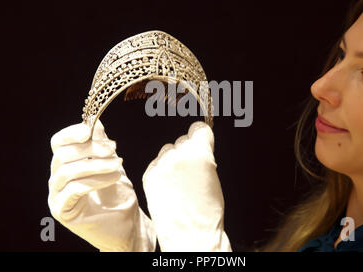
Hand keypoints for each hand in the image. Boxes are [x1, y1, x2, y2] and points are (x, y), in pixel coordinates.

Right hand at [48, 119, 155, 251]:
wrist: (126, 227)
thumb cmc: (118, 196)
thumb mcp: (112, 165)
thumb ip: (102, 146)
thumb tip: (96, 122)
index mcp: (66, 164)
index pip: (58, 143)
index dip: (71, 133)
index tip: (90, 129)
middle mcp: (57, 179)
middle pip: (63, 155)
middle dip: (90, 149)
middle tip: (114, 149)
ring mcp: (57, 196)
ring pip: (68, 171)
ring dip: (96, 165)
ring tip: (119, 165)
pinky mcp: (62, 211)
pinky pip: (74, 189)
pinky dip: (95, 180)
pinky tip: (114, 177)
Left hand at [142, 121, 231, 251]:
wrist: (190, 235)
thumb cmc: (207, 211)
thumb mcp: (214, 177)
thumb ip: (205, 156)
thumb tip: (198, 147)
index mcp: (199, 153)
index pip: (199, 128)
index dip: (201, 136)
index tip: (201, 141)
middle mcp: (178, 155)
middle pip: (183, 139)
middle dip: (187, 151)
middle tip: (191, 171)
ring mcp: (161, 165)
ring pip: (168, 150)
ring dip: (173, 161)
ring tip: (179, 182)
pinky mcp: (148, 175)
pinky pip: (156, 164)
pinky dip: (162, 172)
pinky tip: (169, 187)